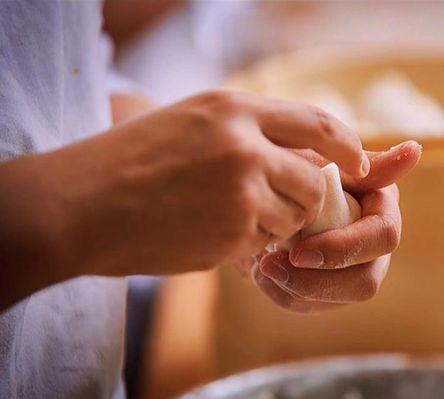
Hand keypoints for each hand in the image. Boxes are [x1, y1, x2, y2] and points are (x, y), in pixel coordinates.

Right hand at [0, 90, 368, 290]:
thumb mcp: (192, 122)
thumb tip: (300, 154)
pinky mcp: (232, 233)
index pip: (318, 123)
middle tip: (283, 205)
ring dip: (275, 223)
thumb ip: (247, 131)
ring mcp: (241, 190)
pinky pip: (265, 243)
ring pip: (294, 215)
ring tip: (234, 218)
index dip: (346, 145)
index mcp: (235, 108)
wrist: (82, 204)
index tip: (359, 163)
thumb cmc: (132, 161)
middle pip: (314, 179)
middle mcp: (246, 144)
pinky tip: (213, 233)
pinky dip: (250, 243)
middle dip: (307, 198)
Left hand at [249, 141, 421, 312]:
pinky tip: (262, 272)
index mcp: (380, 207)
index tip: (298, 252)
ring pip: (338, 299)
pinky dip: (282, 293)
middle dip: (316, 282)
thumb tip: (414, 150)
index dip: (342, 249)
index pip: (383, 236)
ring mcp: (353, 267)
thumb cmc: (296, 166)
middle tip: (268, 266)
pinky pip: (312, 305)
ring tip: (261, 266)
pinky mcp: (330, 286)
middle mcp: (373, 243)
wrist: (266, 188)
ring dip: (295, 289)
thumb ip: (365, 162)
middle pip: (366, 281)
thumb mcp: (322, 159)